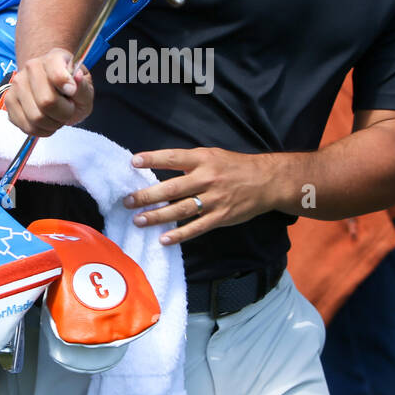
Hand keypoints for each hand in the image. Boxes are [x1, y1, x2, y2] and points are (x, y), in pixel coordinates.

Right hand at [4, 48, 93, 136]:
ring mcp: (17, 84)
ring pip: (36, 117)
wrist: (54, 90)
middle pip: (47, 102)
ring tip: (56, 115)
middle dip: (63, 113)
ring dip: (52, 124)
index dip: (68, 88)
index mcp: (54, 57)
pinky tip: (46, 121)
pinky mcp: (9, 101)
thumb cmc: (71, 89)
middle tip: (67, 109)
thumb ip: (82, 86)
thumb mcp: (85, 88)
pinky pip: (26, 126)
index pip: (58, 74)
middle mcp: (32, 67)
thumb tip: (76, 79)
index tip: (72, 92)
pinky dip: (41, 130)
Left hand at [123, 148, 277, 245]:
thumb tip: (160, 165)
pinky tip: (163, 239)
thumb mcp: (213, 155)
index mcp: (204, 159)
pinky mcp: (221, 217)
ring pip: (181, 210)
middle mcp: (207, 179)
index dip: (153, 159)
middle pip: (172, 188)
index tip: (133, 162)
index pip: (174, 158)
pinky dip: (179, 235)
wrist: (267, 181)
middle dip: (147, 195)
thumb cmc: (235, 166)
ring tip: (138, 220)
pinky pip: (197, 227)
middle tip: (127, 201)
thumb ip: (190, 161)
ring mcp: (214, 199)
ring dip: (158, 216)